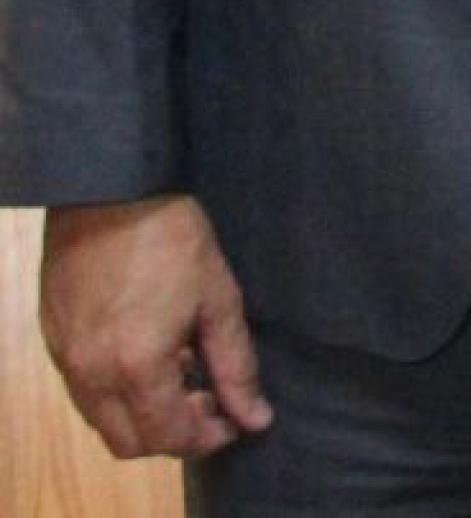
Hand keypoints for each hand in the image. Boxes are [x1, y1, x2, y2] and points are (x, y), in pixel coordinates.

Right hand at [40, 193, 273, 458]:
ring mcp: (66, 360)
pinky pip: (84, 392)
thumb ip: (236, 365)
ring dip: (144, 415)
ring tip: (181, 372)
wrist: (110, 190)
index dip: (207, 437)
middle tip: (208, 399)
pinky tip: (146, 355)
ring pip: (104, 421)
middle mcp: (93, 375)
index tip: (234, 417)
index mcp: (137, 366)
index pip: (170, 437)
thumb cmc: (172, 237)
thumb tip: (256, 417)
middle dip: (174, 434)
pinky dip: (117, 392)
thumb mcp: (218, 298)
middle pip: (131, 442)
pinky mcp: (54, 341)